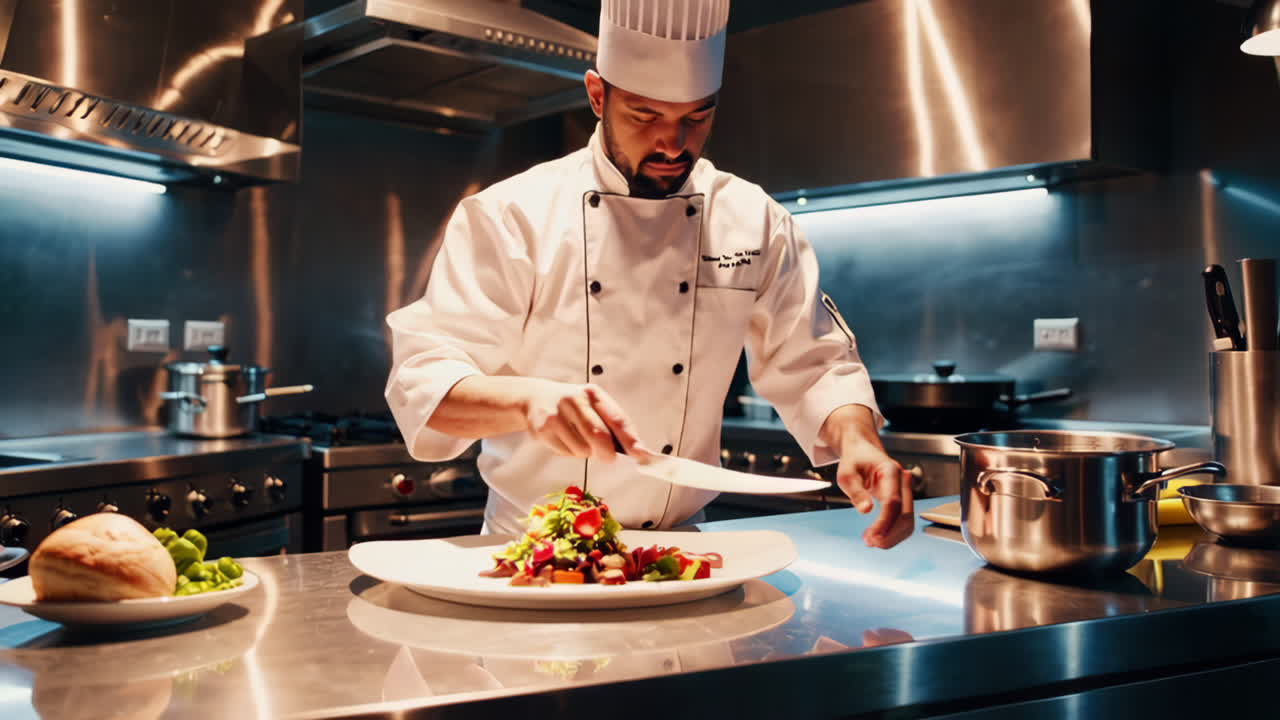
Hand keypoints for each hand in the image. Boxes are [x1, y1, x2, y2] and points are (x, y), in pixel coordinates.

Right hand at [522, 380, 646, 460]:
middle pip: (598, 435)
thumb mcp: (592, 404)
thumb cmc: (571, 405)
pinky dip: (569, 452)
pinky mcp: (543, 428)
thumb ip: (611, 423)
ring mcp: (557, 413)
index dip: (630, 438)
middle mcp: (574, 399)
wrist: (534, 397)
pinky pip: (565, 452)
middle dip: (607, 452)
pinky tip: (562, 439)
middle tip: (608, 458)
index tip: (640, 453)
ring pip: (582, 449)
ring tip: (576, 439)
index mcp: (593, 394)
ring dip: (584, 452)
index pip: (616, 418)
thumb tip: (634, 448)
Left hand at [835, 438, 913, 547]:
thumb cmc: (854, 459)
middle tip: (869, 542)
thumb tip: (866, 510)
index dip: (884, 522)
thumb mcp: (846, 473)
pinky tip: (877, 536)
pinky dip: (892, 531)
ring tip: (871, 541)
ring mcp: (904, 491)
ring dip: (892, 536)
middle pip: (905, 515)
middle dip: (889, 534)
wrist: (862, 450)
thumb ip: (856, 491)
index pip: (893, 502)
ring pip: (907, 521)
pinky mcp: (901, 500)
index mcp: (891, 471)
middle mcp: (902, 481)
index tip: (872, 536)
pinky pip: (903, 520)